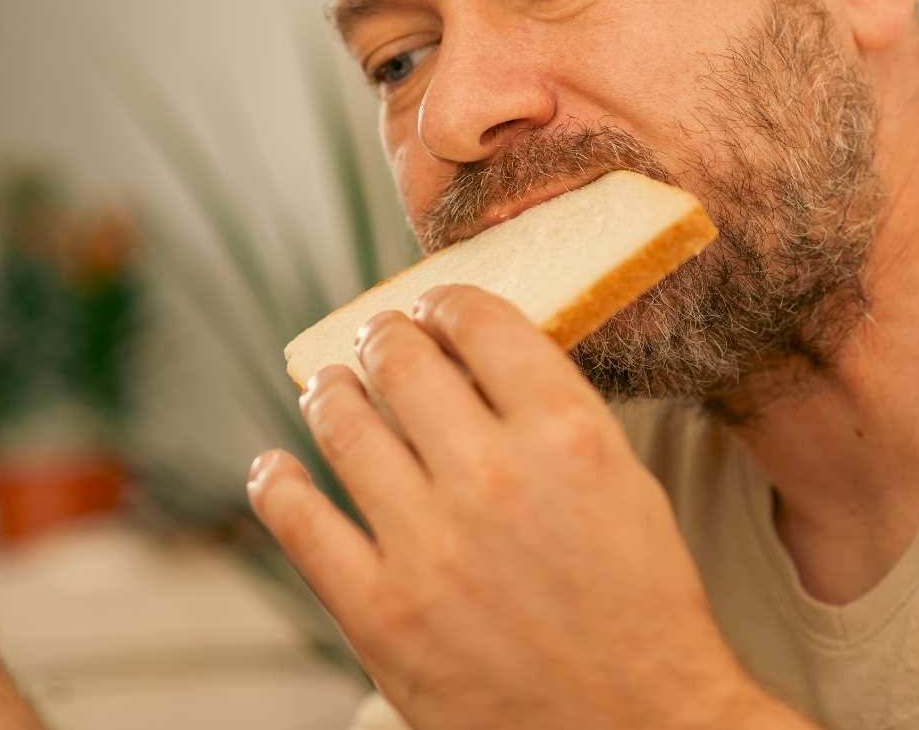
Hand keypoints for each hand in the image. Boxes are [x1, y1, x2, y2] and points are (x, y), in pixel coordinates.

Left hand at [248, 285, 770, 729]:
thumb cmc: (643, 609)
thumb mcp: (624, 485)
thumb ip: (553, 416)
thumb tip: (475, 364)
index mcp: (567, 436)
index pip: (480, 323)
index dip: (446, 302)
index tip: (435, 307)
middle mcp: (493, 477)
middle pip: (401, 360)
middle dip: (384, 336)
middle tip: (379, 339)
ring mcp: (428, 547)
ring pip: (342, 424)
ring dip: (329, 392)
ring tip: (331, 389)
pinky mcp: (380, 615)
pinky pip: (298, 523)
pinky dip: (276, 483)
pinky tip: (275, 469)